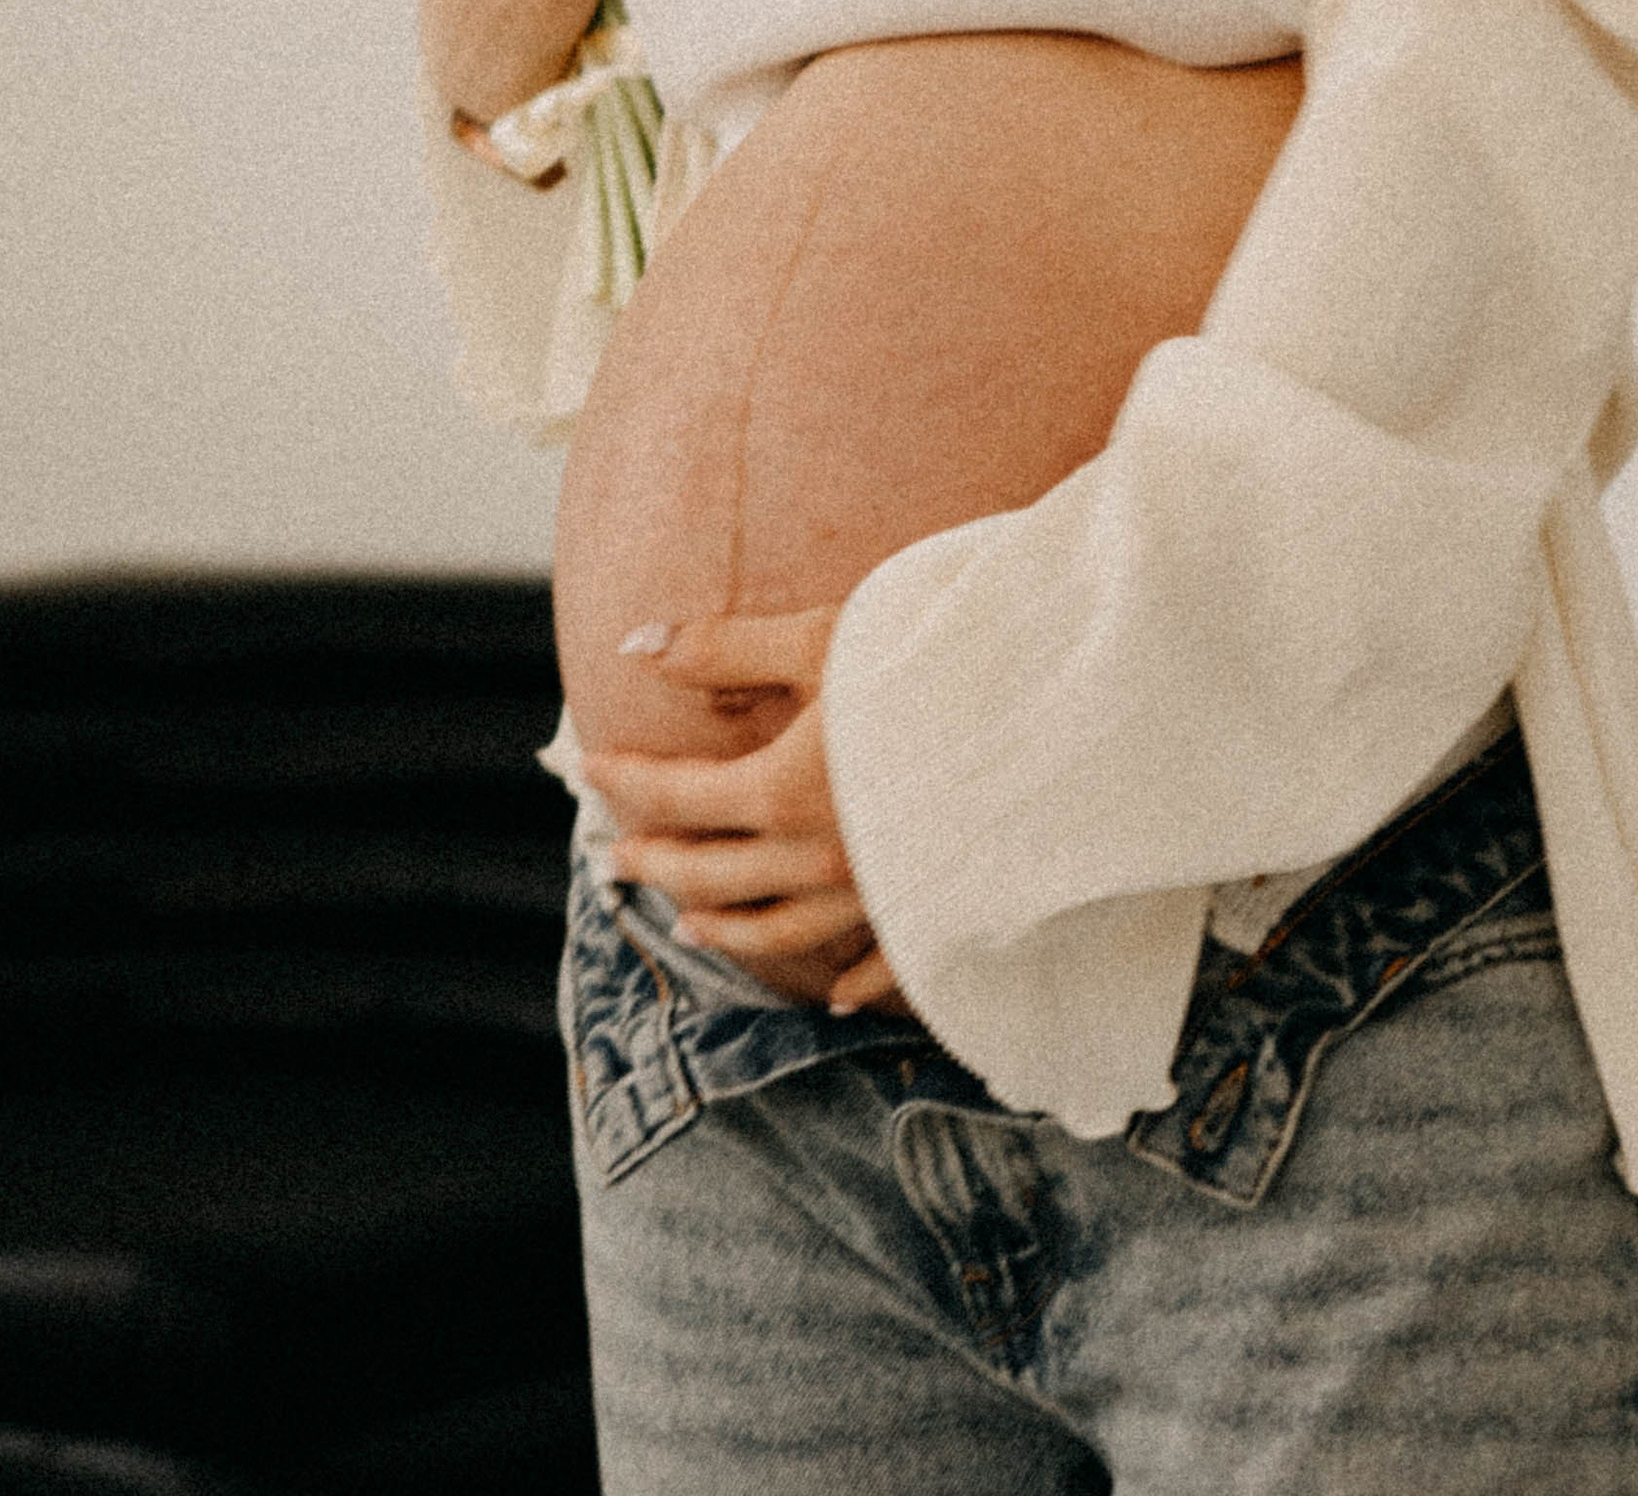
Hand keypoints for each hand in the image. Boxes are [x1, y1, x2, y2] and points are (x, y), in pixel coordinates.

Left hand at [575, 608, 913, 1018]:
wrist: (1048, 720)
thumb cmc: (934, 663)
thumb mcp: (825, 637)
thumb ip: (725, 647)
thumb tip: (635, 643)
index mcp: (784, 791)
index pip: (681, 796)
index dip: (628, 781)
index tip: (590, 768)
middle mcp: (818, 857)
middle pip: (716, 873)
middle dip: (659, 862)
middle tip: (616, 859)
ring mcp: (873, 891)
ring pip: (781, 930)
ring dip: (727, 930)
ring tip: (690, 926)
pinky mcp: (929, 907)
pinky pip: (880, 964)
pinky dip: (853, 986)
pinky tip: (836, 1000)